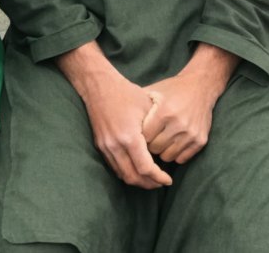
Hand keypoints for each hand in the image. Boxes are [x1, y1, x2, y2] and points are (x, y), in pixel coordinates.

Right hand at [56, 42, 171, 189]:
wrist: (99, 85)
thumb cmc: (126, 93)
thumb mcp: (147, 108)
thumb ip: (156, 132)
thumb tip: (165, 150)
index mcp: (129, 137)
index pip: (146, 168)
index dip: (159, 177)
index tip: (169, 179)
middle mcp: (115, 145)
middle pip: (133, 177)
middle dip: (149, 183)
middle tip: (161, 182)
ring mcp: (105, 146)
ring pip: (122, 174)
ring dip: (137, 180)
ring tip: (150, 178)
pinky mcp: (99, 144)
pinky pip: (114, 167)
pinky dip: (126, 172)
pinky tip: (136, 168)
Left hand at [142, 44, 238, 164]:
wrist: (200, 86)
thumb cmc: (172, 89)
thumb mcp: (153, 91)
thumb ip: (138, 106)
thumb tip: (116, 119)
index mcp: (164, 111)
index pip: (144, 136)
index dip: (139, 136)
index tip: (137, 133)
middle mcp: (178, 124)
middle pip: (155, 149)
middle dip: (149, 145)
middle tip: (148, 139)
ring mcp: (191, 134)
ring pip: (168, 157)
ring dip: (162, 151)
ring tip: (160, 140)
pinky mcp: (200, 141)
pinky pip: (182, 159)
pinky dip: (175, 154)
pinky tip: (172, 143)